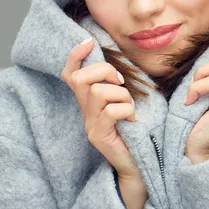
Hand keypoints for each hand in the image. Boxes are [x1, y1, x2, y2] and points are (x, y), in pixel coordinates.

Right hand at [61, 37, 141, 179]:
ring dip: (122, 95)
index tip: (89, 42)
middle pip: (81, 79)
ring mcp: (89, 125)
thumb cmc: (136, 133)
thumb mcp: (126, 104)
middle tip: (122, 83)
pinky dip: (127, 111)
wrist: (138, 166)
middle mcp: (85, 112)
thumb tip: (120, 67)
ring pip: (99, 92)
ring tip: (130, 109)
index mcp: (90, 102)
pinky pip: (111, 111)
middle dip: (104, 72)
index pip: (70, 75)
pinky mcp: (98, 136)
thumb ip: (119, 87)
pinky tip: (132, 121)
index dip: (75, 57)